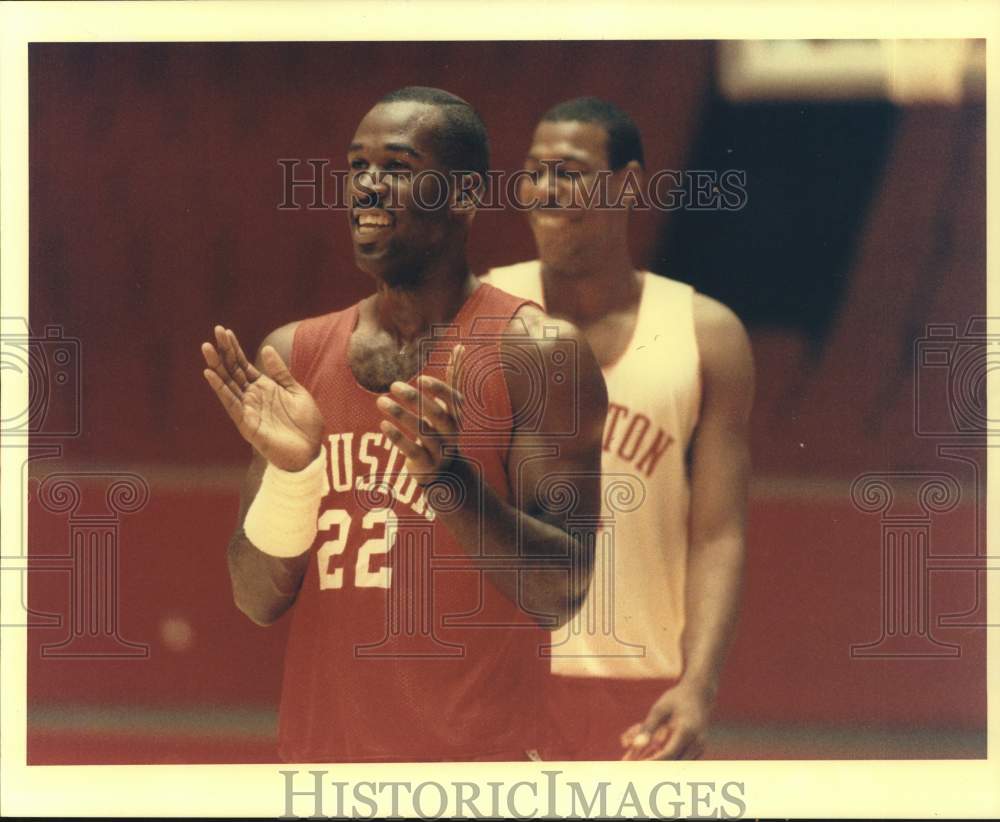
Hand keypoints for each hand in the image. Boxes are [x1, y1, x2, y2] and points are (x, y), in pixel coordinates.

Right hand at [201, 325, 323, 470]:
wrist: (310, 450)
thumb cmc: (305, 424)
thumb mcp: (295, 391)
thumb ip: (280, 372)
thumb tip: (266, 349)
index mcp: (263, 387)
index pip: (242, 364)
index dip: (233, 348)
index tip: (224, 330)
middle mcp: (252, 396)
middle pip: (232, 370)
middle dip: (223, 352)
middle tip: (214, 332)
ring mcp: (247, 409)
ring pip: (227, 384)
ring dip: (216, 366)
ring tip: (207, 348)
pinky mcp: (246, 423)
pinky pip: (231, 404)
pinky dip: (220, 389)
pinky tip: (210, 374)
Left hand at [375, 343, 464, 486]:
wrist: (443, 469)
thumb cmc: (442, 428)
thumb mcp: (450, 405)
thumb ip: (454, 377)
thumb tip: (461, 346)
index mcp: (457, 414)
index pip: (453, 400)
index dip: (439, 389)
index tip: (421, 379)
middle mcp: (451, 432)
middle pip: (436, 414)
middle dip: (415, 399)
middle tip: (393, 385)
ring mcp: (439, 449)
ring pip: (422, 432)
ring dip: (401, 415)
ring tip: (381, 401)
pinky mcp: (425, 464)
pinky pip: (412, 451)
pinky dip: (398, 437)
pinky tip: (383, 424)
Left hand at [620, 679, 713, 759]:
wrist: (698, 693)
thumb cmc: (676, 699)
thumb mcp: (659, 709)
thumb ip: (648, 727)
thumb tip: (634, 745)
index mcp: (687, 730)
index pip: (668, 754)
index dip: (651, 762)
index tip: (634, 765)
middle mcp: (697, 742)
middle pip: (673, 763)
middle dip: (653, 766)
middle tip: (632, 766)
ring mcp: (700, 747)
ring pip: (678, 765)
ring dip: (660, 765)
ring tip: (638, 762)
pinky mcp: (699, 750)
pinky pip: (682, 761)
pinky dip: (667, 760)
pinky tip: (651, 757)